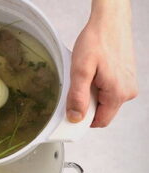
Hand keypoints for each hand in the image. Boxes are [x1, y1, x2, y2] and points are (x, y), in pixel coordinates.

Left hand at [67, 0, 137, 127]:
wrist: (109, 21)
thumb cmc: (97, 41)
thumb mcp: (80, 70)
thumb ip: (78, 97)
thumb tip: (76, 117)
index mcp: (117, 94)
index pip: (100, 121)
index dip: (83, 119)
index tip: (72, 109)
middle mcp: (127, 91)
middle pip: (102, 111)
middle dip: (88, 104)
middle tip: (78, 86)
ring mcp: (128, 83)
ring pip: (105, 100)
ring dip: (93, 93)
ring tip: (87, 75)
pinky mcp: (126, 77)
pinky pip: (109, 90)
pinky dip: (98, 85)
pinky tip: (94, 72)